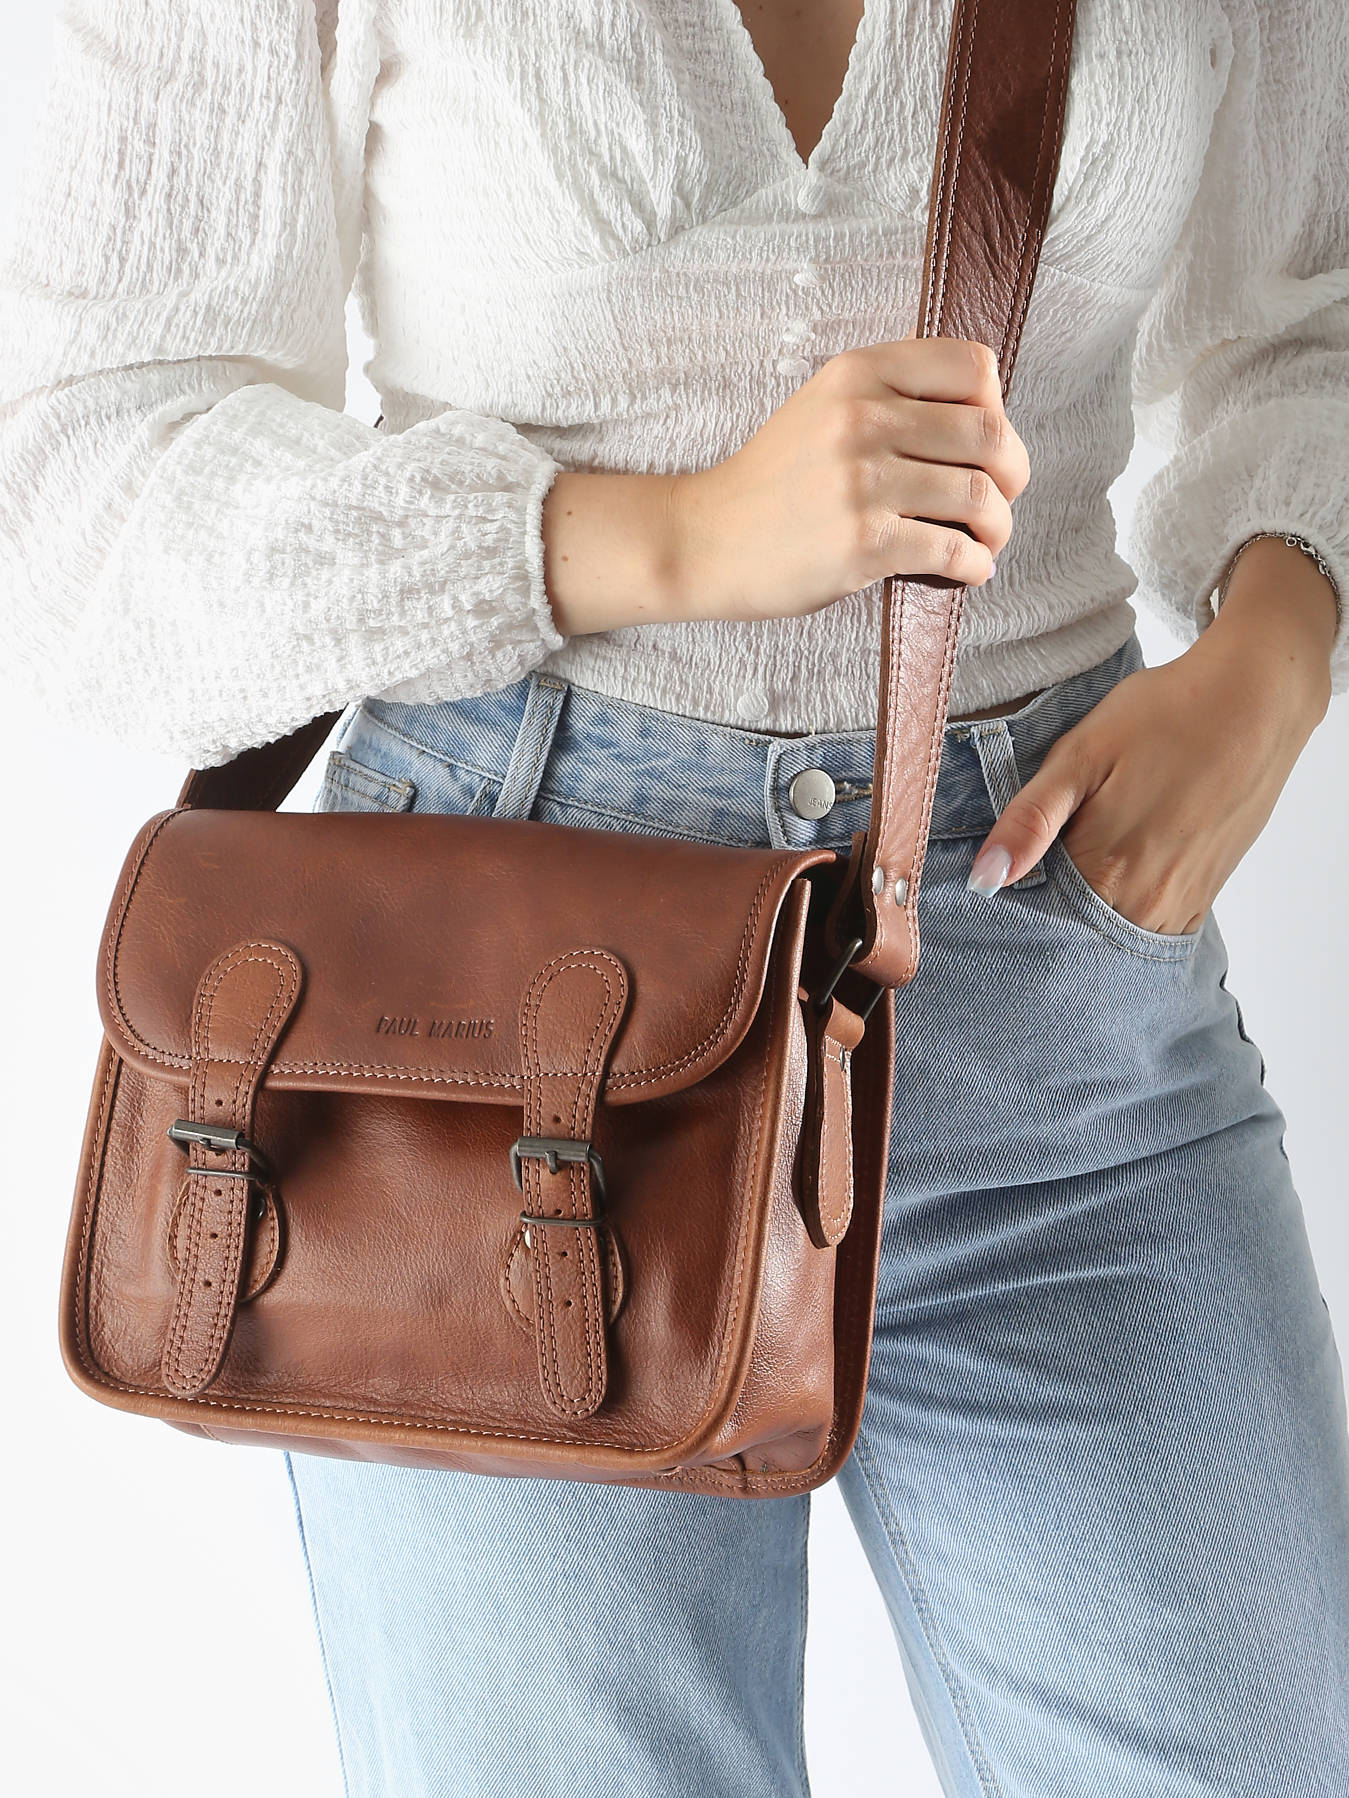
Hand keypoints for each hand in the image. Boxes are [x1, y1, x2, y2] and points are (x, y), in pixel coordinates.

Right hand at [541, 335, 1029, 635]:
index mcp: (859, 374)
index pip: (974, 367)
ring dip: (998, 527)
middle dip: (1013, 473)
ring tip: (986, 541)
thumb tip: (984, 419)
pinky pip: (953, 551)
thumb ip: (891, 398)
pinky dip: (974, 565)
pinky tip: (966, 569)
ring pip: (979, 497)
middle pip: (989, 434)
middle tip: (1002, 498)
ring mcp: (863, 483)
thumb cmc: (772, 482)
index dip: (997, 405)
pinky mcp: (863, 544)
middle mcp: (863, 419)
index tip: (983, 442)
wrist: (705, 539)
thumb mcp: (823, 407)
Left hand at [965, 619, 1329, 934]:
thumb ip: (1029, 820)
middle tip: (1047, 857)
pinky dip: (1123, 910)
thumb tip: (983, 879)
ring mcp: (1180, 904)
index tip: (1005, 872)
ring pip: (1110, 935)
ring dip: (1086, 913)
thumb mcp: (1079, 756)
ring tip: (1084, 858)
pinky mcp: (1203, 896)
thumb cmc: (1162, 717)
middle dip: (1047, 911)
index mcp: (1104, 870)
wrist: (1254, 700)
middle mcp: (1146, 903)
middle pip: (1072, 935)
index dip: (1012, 899)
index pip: (1034, 919)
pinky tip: (1120, 867)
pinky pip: (1149, 927)